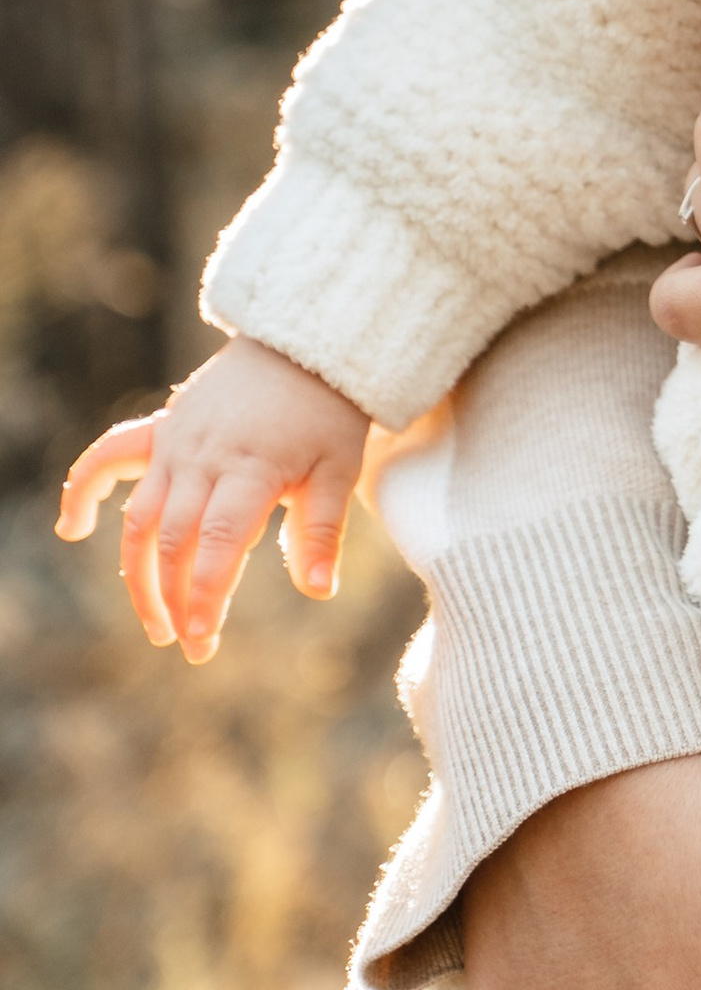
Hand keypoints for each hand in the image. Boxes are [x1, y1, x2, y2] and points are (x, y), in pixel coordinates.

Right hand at [57, 336, 369, 658]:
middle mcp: (203, 456)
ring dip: (139, 574)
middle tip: (191, 646)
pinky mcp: (161, 428)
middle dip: (176, 599)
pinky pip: (109, 456)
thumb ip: (322, 531)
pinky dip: (84, 489)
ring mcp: (176, 441)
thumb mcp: (338, 469)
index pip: (219, 542)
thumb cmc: (327, 413)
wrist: (305, 343)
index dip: (206, 594)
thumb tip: (320, 591)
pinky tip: (72, 529)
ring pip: (140, 518)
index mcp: (251, 467)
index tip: (200, 640)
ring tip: (157, 622)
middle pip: (174, 540)